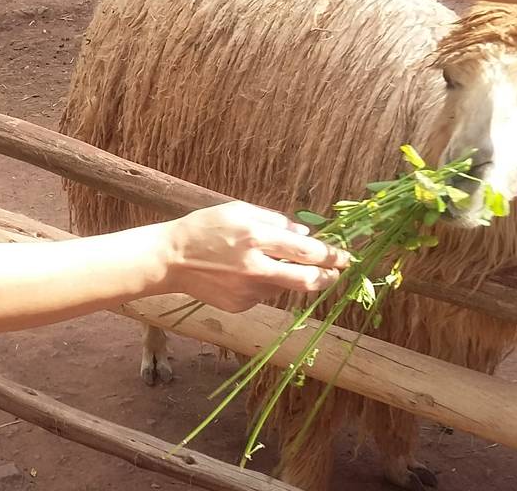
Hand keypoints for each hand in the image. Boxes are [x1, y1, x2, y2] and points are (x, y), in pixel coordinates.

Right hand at [163, 201, 349, 312]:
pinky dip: (263, 284)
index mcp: (255, 237)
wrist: (170, 260)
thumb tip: (304, 235)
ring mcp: (247, 291)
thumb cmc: (203, 228)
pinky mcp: (240, 305)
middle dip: (328, 277)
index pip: (306, 251)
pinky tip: (241, 273)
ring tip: (266, 262)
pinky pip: (263, 294)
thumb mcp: (237, 211)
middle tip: (337, 274)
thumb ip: (274, 221)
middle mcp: (255, 267)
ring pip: (283, 286)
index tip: (346, 257)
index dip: (331, 255)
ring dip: (288, 276)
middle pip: (306, 279)